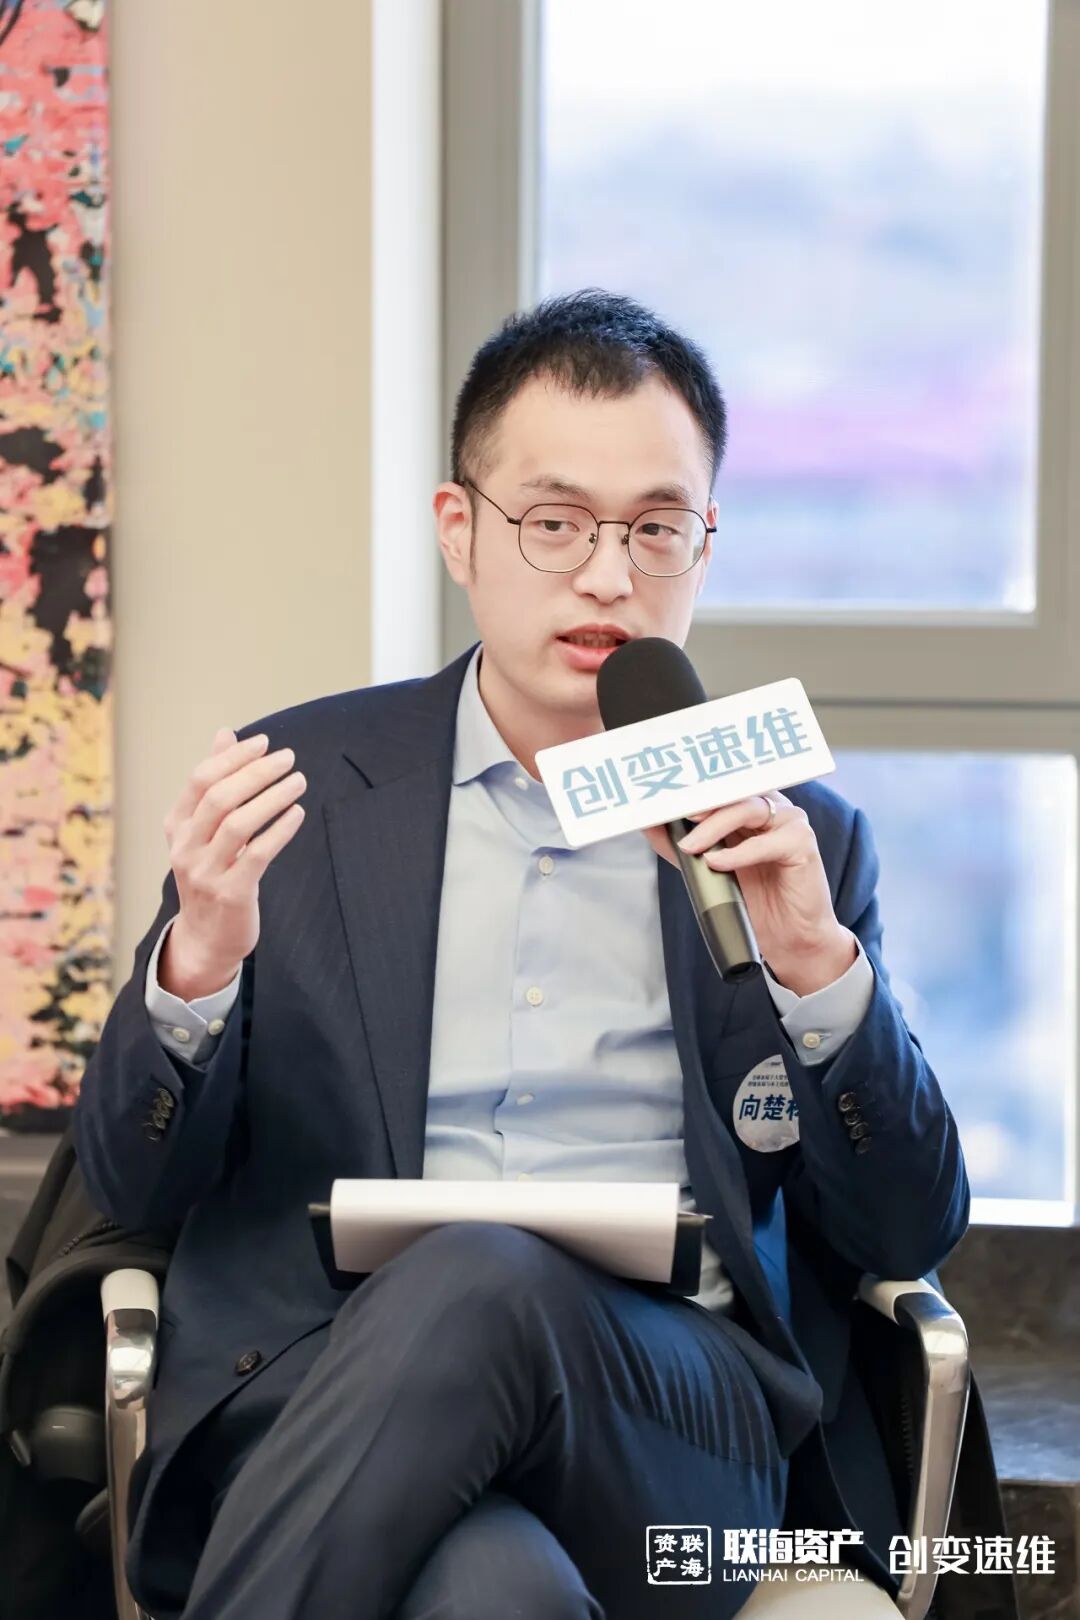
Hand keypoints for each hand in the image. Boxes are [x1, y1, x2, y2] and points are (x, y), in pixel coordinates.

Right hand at [160, 728, 305, 996]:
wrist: (205, 938)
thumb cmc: (211, 873)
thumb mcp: (204, 829)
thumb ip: (214, 782)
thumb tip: (225, 733)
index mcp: (177, 826)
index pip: (200, 780)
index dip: (232, 758)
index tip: (264, 742)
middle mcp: (185, 847)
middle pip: (219, 798)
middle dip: (255, 772)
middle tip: (288, 758)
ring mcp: (205, 872)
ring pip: (238, 824)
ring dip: (272, 797)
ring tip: (299, 781)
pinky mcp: (231, 893)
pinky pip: (257, 855)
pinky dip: (280, 830)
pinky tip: (298, 813)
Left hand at [642, 791, 855, 985]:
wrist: (787, 936)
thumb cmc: (753, 899)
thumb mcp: (707, 868)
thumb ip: (681, 845)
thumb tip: (649, 826)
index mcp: (750, 807)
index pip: (720, 788)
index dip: (692, 789)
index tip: (662, 797)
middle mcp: (772, 808)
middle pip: (732, 793)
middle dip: (698, 804)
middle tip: (671, 816)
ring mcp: (790, 823)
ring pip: (747, 809)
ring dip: (713, 827)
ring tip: (690, 846)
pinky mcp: (803, 844)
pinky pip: (766, 843)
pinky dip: (738, 853)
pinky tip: (717, 862)